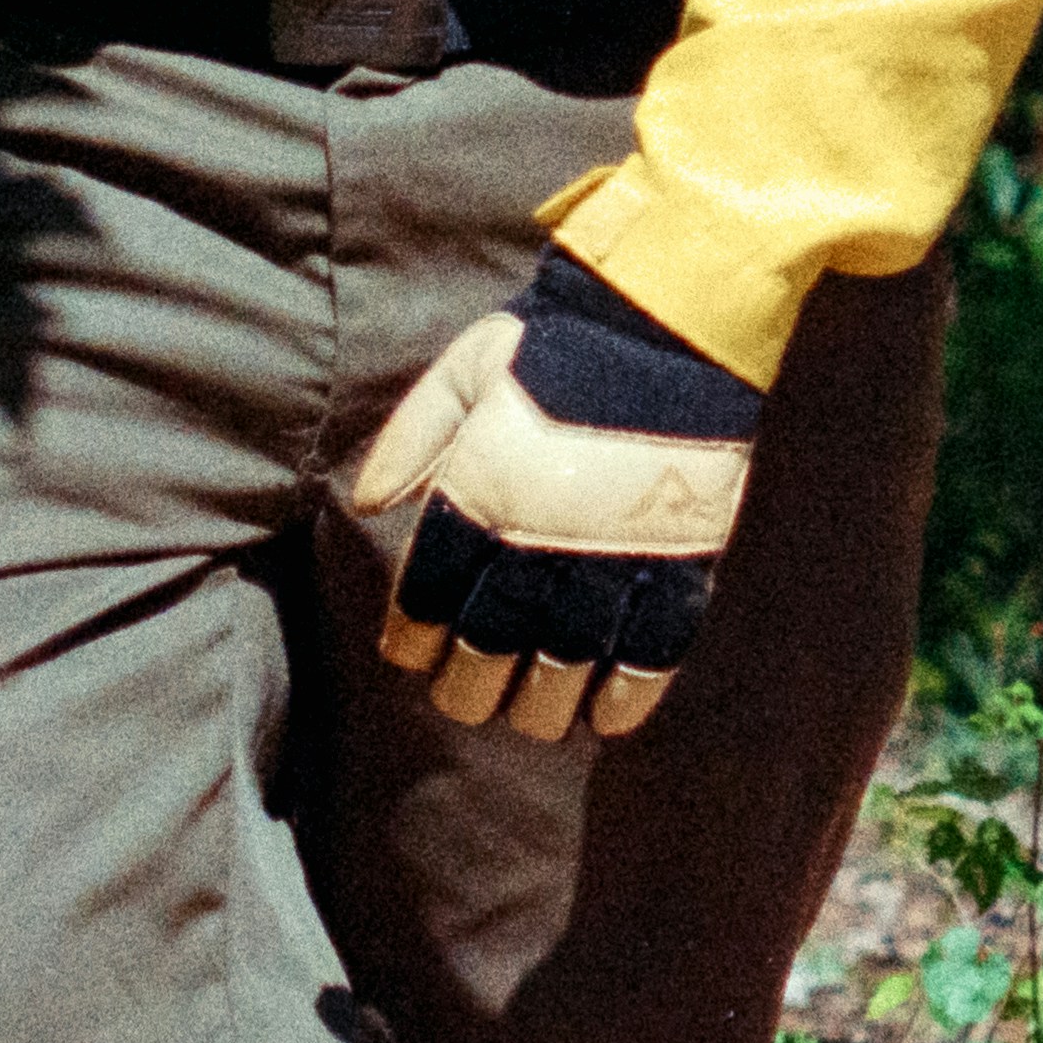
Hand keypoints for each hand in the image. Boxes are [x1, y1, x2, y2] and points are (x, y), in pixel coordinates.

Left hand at [342, 248, 770, 741]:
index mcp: (479, 491)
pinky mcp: (677, 559)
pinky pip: (650, 652)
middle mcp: (537, 537)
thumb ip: (412, 437)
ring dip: (540, 706)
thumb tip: (366, 502)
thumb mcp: (466, 370)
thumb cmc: (558, 342)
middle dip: (467, 686)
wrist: (668, 319)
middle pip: (490, 646)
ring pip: (565, 664)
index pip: (429, 595)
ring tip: (528, 719)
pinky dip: (627, 697)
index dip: (413, 638)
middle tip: (463, 701)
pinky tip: (606, 723)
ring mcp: (611, 554)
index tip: (408, 657)